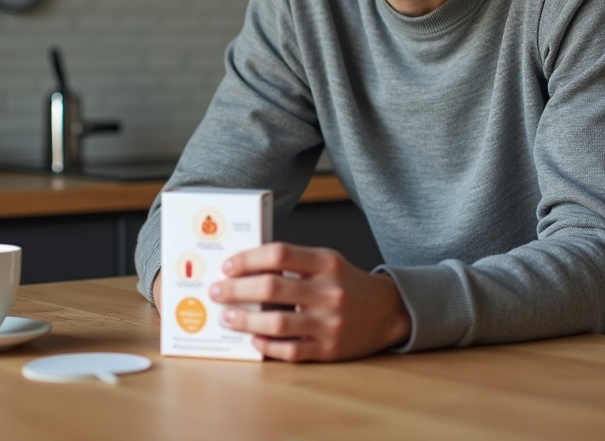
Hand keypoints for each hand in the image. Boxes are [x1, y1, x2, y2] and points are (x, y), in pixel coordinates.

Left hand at [209, 242, 410, 361]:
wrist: (387, 311)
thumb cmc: (347, 283)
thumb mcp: (327, 262)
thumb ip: (294, 261)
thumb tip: (246, 267)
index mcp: (327, 263)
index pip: (279, 254)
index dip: (248, 259)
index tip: (228, 266)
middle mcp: (329, 291)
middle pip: (272, 289)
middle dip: (236, 290)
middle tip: (217, 291)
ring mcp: (329, 323)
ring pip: (276, 323)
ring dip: (244, 321)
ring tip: (227, 317)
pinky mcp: (329, 350)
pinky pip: (290, 351)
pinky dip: (266, 346)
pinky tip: (253, 340)